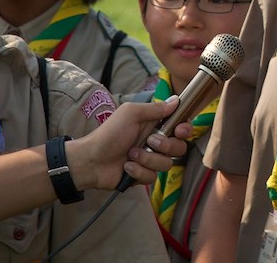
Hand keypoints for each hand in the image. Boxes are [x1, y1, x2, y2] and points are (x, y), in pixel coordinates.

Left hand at [64, 99, 191, 190]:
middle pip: (179, 148)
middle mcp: (156, 143)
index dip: (185, 129)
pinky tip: (126, 167)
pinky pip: (153, 177)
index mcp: (154, 125)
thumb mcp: (130, 114)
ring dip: (147, 159)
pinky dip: (138, 172)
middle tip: (149, 142)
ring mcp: (150, 160)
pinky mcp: (143, 176)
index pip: (181, 127)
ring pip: (167, 164)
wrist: (91, 160)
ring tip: (130, 155)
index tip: (179, 130)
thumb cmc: (109, 133)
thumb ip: (154, 109)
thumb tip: (176, 100)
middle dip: (165, 146)